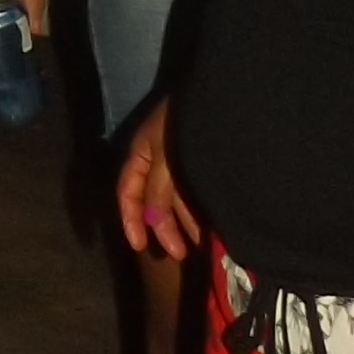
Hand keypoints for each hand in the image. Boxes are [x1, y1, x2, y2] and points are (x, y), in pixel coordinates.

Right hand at [116, 101, 196, 261]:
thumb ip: (157, 192)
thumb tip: (152, 222)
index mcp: (141, 153)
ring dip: (184, 222)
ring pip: (178, 199)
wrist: (226, 100)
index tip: (139, 246)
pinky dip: (200, 210)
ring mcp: (182, 161)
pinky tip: (210, 226)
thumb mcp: (165, 159)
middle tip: (179, 253)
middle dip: (164, 227)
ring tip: (200, 245)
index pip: (127, 192)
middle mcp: (158, 159)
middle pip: (154, 200)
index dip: (130, 220)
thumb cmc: (186, 127)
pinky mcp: (204, 164)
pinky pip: (197, 193)